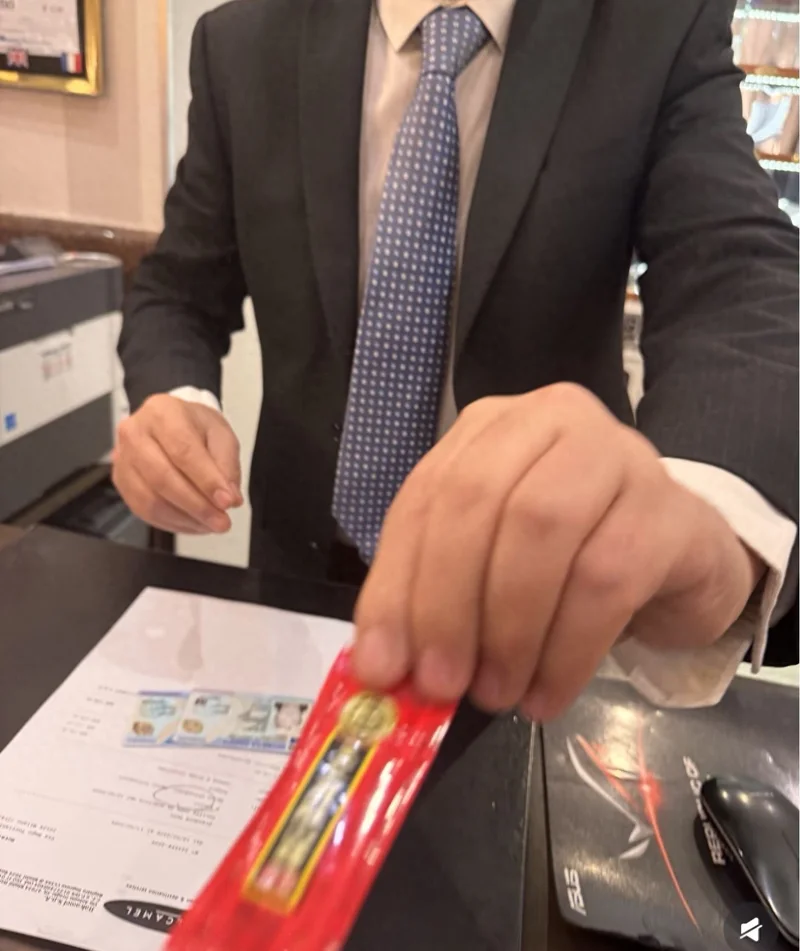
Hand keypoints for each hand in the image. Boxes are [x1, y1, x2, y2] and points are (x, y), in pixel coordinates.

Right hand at [112, 394, 242, 534]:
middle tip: (222, 521)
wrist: (172, 423)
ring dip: (185, 518)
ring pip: (150, 500)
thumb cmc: (196, 427)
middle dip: (196, 506)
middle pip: (162, 478)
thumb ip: (227, 465)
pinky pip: (143, 510)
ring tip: (211, 524)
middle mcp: (135, 433)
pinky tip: (193, 523)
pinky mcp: (121, 481)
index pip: (183, 451)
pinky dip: (172, 522)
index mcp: (162, 412)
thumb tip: (229, 498)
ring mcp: (122, 458)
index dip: (206, 481)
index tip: (227, 502)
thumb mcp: (221, 435)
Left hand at [353, 384, 760, 720]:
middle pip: (478, 501)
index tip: (382, 666)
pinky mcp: (668, 508)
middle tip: (442, 684)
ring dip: (508, 629)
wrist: (680, 556)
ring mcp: (617, 454)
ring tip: (498, 693)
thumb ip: (433, 601)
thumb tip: (383, 668)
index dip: (397, 584)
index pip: (424, 496)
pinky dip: (566, 650)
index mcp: (489, 429)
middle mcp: (550, 421)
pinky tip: (548, 694)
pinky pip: (607, 580)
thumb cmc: (568, 557)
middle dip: (447, 604)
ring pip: (542, 531)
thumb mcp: (487, 568)